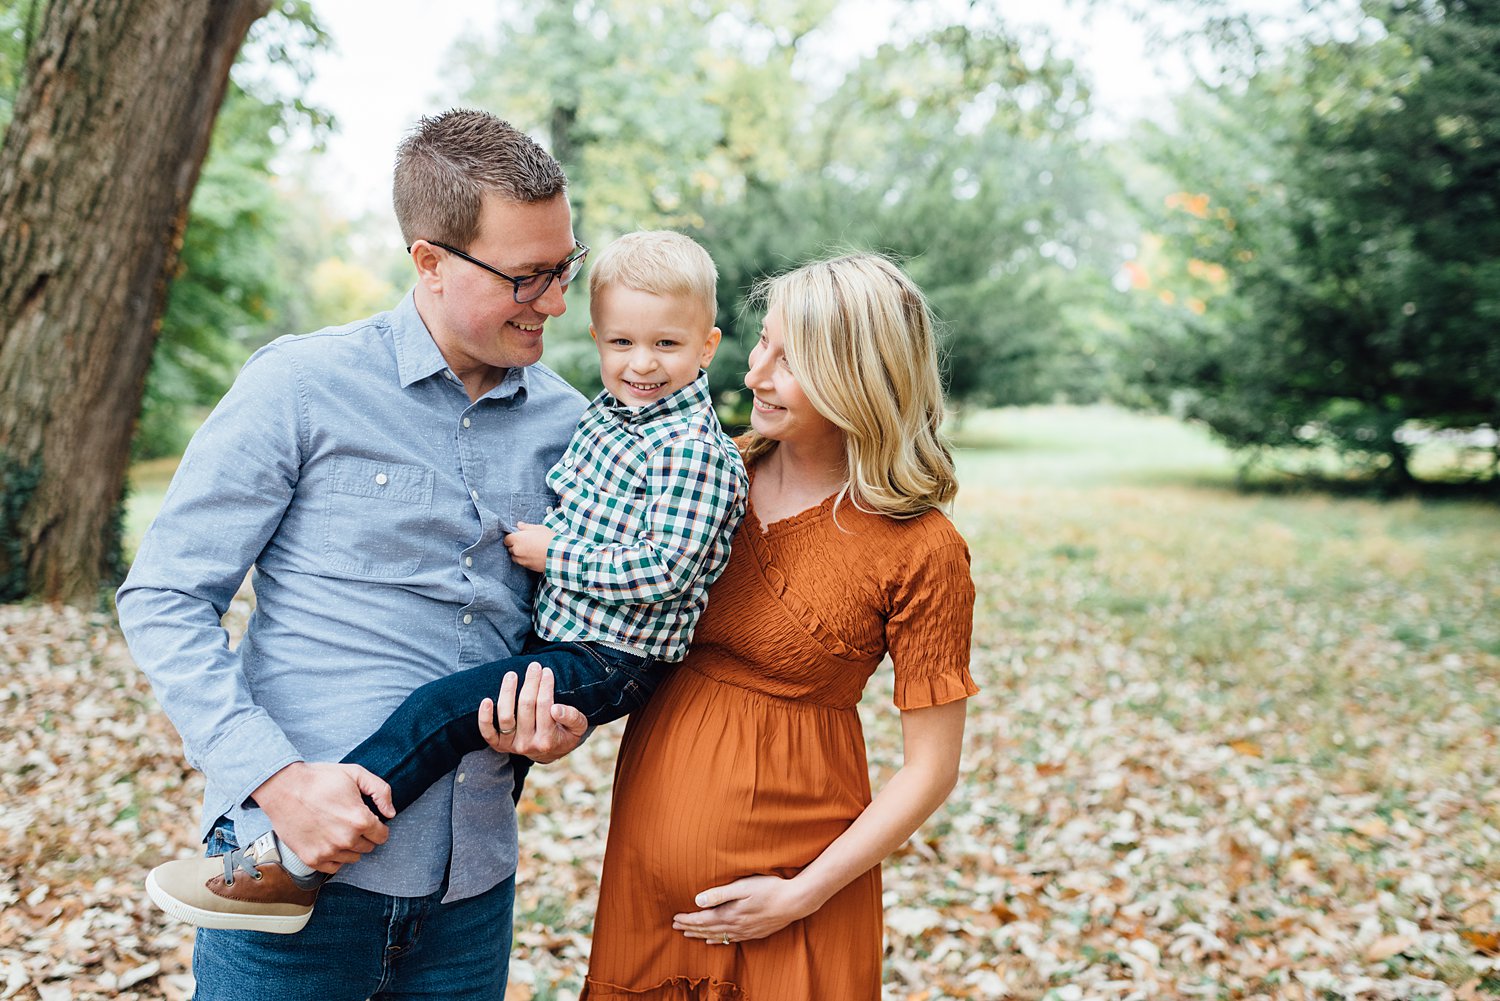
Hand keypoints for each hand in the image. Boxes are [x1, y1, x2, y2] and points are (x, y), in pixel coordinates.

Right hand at [251, 761, 394, 872]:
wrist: (284, 788)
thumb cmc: (320, 779)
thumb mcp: (356, 774)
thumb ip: (381, 791)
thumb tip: (391, 813)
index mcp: (360, 820)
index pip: (382, 836)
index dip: (378, 826)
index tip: (368, 820)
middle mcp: (346, 839)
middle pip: (368, 847)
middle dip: (363, 835)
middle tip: (348, 820)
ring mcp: (328, 851)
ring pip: (352, 858)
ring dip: (349, 846)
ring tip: (336, 828)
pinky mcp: (311, 859)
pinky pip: (333, 867)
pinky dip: (334, 857)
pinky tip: (328, 841)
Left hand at [476, 662, 587, 764]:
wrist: (548, 752)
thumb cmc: (564, 734)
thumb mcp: (577, 727)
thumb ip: (572, 717)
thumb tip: (556, 708)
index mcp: (548, 740)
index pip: (545, 706)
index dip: (546, 686)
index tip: (547, 671)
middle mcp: (528, 744)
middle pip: (526, 707)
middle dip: (531, 683)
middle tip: (534, 666)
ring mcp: (512, 745)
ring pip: (506, 716)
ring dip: (508, 692)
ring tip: (512, 675)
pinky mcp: (499, 745)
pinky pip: (488, 732)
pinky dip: (485, 717)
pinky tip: (486, 700)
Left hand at [503, 522, 553, 571]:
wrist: (558, 554)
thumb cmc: (549, 539)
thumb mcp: (539, 528)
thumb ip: (526, 527)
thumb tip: (519, 525)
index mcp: (517, 539)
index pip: (506, 539)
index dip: (512, 538)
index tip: (518, 537)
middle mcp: (516, 550)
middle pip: (510, 548)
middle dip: (516, 546)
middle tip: (526, 543)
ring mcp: (521, 560)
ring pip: (515, 557)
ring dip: (519, 554)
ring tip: (530, 550)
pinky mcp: (527, 567)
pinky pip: (522, 563)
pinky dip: (525, 560)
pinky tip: (534, 556)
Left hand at [671, 874, 816, 944]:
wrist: (796, 901)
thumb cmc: (770, 888)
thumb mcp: (743, 886)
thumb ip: (720, 894)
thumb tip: (697, 901)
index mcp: (730, 914)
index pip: (702, 920)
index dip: (687, 920)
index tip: (675, 919)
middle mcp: (736, 926)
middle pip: (707, 930)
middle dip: (690, 928)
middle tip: (675, 927)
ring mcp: (746, 931)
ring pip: (718, 936)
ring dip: (702, 935)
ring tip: (689, 934)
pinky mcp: (755, 932)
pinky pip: (731, 940)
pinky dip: (719, 940)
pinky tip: (714, 941)